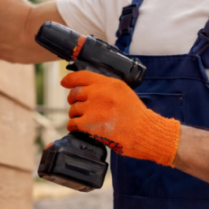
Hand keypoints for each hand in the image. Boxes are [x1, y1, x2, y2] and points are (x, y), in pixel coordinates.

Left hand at [63, 70, 180, 165]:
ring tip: (83, 119)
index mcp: (108, 83)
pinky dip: (73, 126)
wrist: (144, 132)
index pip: (82, 76)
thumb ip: (106, 88)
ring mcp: (92, 109)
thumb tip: (88, 89)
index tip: (64, 82)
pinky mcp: (89, 124)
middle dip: (73, 99)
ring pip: (73, 109)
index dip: (70, 79)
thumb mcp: (123, 92)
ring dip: (76, 115)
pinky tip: (78, 128)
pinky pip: (72, 123)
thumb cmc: (136, 115)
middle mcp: (99, 93)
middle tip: (77, 105)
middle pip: (75, 93)